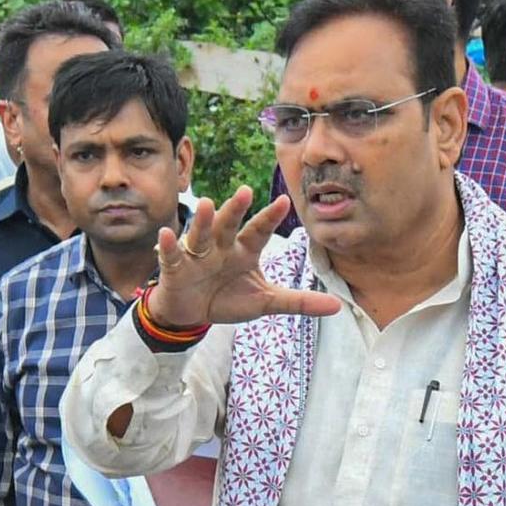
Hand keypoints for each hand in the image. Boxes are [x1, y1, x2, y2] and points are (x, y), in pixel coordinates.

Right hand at [148, 187, 337, 333]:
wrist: (192, 314)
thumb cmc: (228, 298)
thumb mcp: (266, 302)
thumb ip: (299, 301)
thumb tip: (338, 306)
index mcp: (245, 249)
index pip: (260, 231)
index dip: (270, 217)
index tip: (285, 201)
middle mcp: (222, 246)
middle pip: (230, 225)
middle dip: (236, 209)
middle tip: (245, 192)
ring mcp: (198, 254)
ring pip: (202, 234)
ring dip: (204, 221)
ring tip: (208, 205)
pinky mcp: (176, 268)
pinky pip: (172, 255)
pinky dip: (169, 246)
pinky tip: (168, 235)